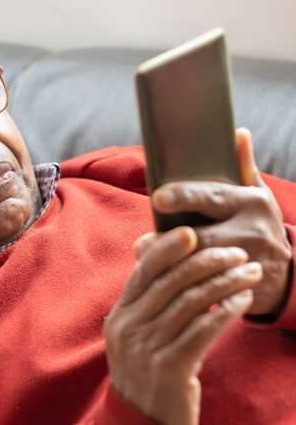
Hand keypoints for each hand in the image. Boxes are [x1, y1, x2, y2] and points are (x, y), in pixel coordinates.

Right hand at [104, 227, 260, 424]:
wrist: (142, 424)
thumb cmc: (146, 370)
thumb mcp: (135, 335)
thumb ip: (147, 304)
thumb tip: (174, 266)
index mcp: (120, 314)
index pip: (144, 271)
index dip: (167, 248)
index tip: (192, 233)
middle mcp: (129, 327)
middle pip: (171, 281)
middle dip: (206, 261)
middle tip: (235, 252)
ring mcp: (148, 348)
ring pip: (192, 302)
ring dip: (225, 282)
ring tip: (248, 272)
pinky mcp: (171, 368)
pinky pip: (204, 329)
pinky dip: (226, 310)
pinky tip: (243, 299)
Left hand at [151, 128, 291, 315]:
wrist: (289, 272)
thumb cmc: (260, 225)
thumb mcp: (258, 195)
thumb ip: (244, 167)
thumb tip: (237, 132)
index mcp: (251, 202)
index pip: (212, 197)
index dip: (184, 197)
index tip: (158, 197)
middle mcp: (253, 230)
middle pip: (202, 236)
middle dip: (169, 240)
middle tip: (142, 243)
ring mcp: (251, 262)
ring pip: (202, 265)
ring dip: (171, 264)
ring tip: (147, 259)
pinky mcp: (246, 289)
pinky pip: (210, 291)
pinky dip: (186, 287)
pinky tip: (167, 283)